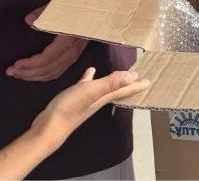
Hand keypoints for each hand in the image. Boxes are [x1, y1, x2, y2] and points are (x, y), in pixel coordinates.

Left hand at [6, 7, 88, 80]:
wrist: (97, 10)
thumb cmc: (77, 6)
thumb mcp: (60, 6)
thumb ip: (44, 13)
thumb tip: (28, 20)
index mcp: (67, 39)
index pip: (47, 58)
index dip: (30, 64)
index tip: (16, 64)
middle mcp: (72, 51)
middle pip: (48, 69)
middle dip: (28, 73)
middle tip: (10, 72)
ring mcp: (74, 55)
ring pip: (53, 73)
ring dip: (34, 76)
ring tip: (18, 74)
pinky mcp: (74, 56)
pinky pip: (58, 71)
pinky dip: (44, 75)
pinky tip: (34, 74)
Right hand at [30, 67, 149, 149]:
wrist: (49, 126)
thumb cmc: (70, 109)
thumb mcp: (90, 93)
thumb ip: (110, 84)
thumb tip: (132, 76)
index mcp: (104, 97)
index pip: (125, 90)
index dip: (137, 84)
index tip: (149, 81)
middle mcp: (98, 99)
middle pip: (118, 89)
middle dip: (129, 83)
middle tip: (139, 77)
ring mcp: (87, 99)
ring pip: (105, 88)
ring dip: (114, 80)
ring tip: (120, 73)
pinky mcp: (75, 98)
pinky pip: (87, 85)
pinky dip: (90, 77)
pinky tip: (90, 71)